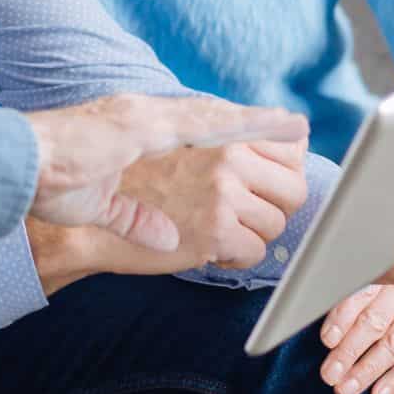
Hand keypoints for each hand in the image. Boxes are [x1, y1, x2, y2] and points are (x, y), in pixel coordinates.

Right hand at [116, 137, 306, 268]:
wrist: (94, 220)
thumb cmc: (142, 182)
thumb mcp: (188, 145)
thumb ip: (236, 139)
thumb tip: (299, 135)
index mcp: (224, 135)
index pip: (292, 150)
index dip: (281, 175)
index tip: (262, 188)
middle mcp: (227, 159)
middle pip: (295, 191)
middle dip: (274, 209)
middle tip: (241, 216)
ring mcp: (222, 195)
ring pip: (277, 225)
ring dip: (252, 235)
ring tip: (217, 230)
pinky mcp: (214, 232)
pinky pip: (256, 253)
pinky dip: (235, 258)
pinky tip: (208, 249)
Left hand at [318, 284, 393, 393]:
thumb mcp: (374, 273)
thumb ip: (350, 295)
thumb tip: (323, 329)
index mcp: (382, 274)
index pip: (359, 297)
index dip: (342, 319)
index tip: (326, 340)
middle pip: (375, 324)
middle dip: (350, 352)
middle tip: (330, 375)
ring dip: (368, 372)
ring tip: (346, 390)